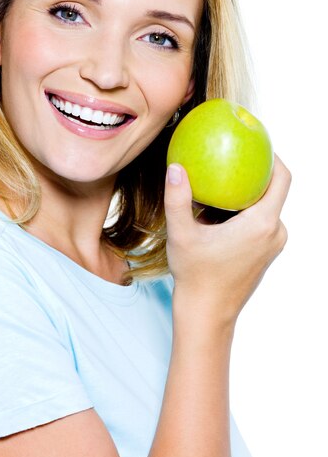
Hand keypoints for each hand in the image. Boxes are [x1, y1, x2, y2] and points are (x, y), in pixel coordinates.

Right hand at [165, 155, 290, 324]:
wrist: (207, 314)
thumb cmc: (196, 276)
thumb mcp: (181, 233)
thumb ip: (178, 198)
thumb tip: (175, 167)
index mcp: (262, 224)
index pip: (282, 178)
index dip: (274, 155)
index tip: (256, 142)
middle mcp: (275, 233)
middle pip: (274, 190)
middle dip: (254, 173)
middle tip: (230, 157)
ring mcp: (272, 245)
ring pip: (266, 207)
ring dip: (246, 194)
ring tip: (220, 183)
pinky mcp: (266, 253)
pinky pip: (261, 222)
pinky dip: (245, 211)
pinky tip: (219, 210)